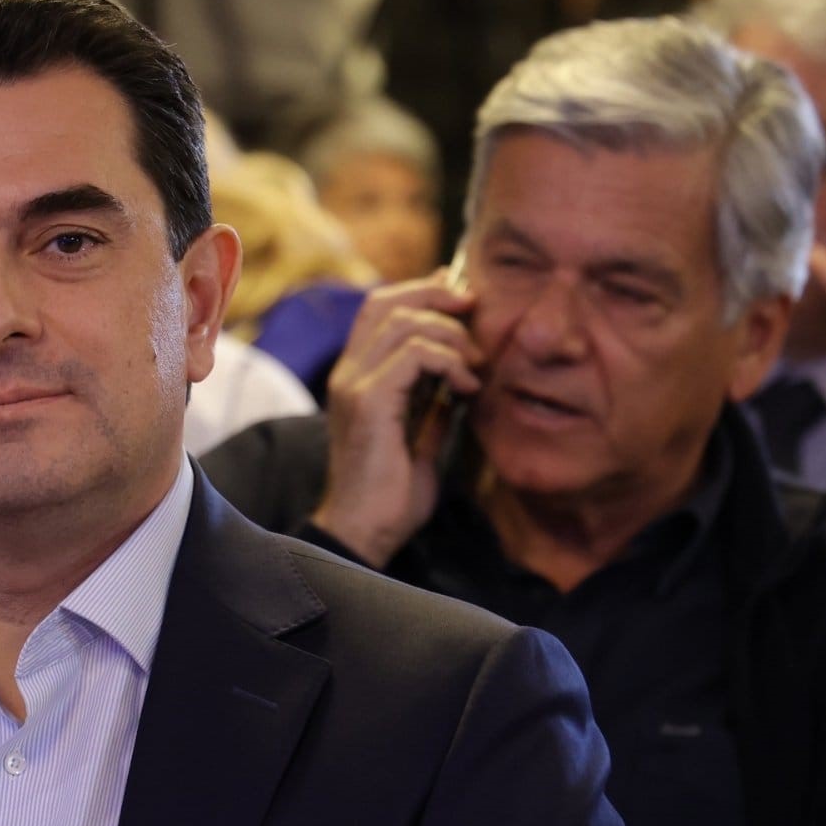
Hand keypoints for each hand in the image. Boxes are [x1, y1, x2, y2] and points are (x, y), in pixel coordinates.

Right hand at [311, 270, 483, 566]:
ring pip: (403, 321)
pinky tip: (468, 387)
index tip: (465, 301)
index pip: (380, 309)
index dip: (422, 292)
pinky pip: (413, 354)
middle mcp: (348, 373)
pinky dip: (448, 361)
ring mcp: (354, 384)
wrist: (365, 534)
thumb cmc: (391, 497)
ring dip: (451, 335)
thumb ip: (433, 408)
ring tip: (477, 365)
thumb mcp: (421, 442)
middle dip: (438, 295)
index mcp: (357, 378)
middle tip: (477, 311)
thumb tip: (459, 385)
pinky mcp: (368, 401)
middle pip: (387, 301)